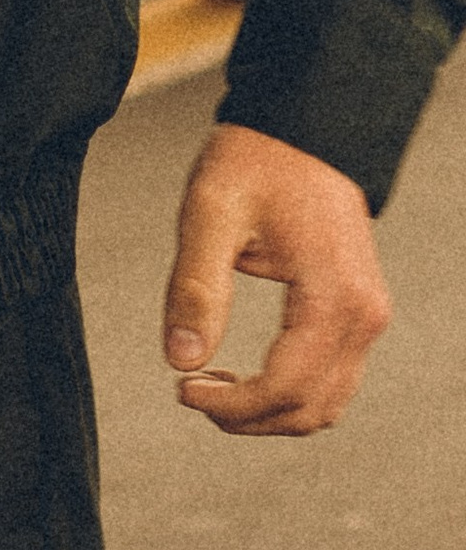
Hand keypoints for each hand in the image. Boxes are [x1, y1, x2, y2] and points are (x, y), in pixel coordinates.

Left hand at [162, 123, 389, 435]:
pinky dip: (289, 392)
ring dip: (269, 412)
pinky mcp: (359, 313)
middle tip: (191, 392)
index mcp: (334, 295)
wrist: (301, 131)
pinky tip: (242, 371)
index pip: (285, 386)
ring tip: (212, 385)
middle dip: (248, 417)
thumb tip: (180, 361)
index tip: (182, 389)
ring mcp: (368, 316)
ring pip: (326, 404)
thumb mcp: (209, 214)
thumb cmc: (255, 163)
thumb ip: (196, 289)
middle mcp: (364, 315)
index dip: (231, 404)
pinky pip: (332, 379)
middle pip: (311, 409)